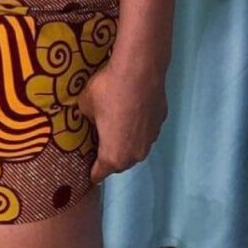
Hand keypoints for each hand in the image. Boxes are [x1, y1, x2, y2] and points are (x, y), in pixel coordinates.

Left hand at [77, 57, 167, 184]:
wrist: (140, 71)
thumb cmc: (107, 92)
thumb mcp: (85, 106)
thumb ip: (88, 119)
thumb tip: (93, 118)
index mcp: (113, 155)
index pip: (100, 173)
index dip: (93, 174)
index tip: (89, 176)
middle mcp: (135, 153)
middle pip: (120, 162)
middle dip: (111, 158)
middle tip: (101, 146)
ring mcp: (151, 138)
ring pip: (136, 147)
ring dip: (127, 142)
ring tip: (117, 128)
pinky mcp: (161, 122)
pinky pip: (146, 130)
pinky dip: (138, 126)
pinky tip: (132, 112)